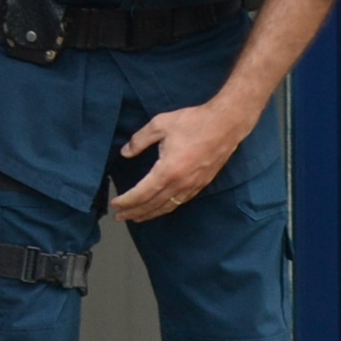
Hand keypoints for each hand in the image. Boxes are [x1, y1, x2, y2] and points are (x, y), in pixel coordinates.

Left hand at [112, 98, 257, 220]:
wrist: (226, 125)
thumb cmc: (193, 122)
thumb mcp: (160, 124)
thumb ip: (140, 140)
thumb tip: (125, 153)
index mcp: (167, 170)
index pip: (142, 193)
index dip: (127, 201)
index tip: (115, 204)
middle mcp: (180, 183)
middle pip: (153, 204)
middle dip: (134, 212)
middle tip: (119, 217)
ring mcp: (192, 186)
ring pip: (167, 207)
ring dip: (149, 214)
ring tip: (136, 218)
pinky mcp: (202, 184)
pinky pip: (180, 202)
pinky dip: (166, 208)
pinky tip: (161, 208)